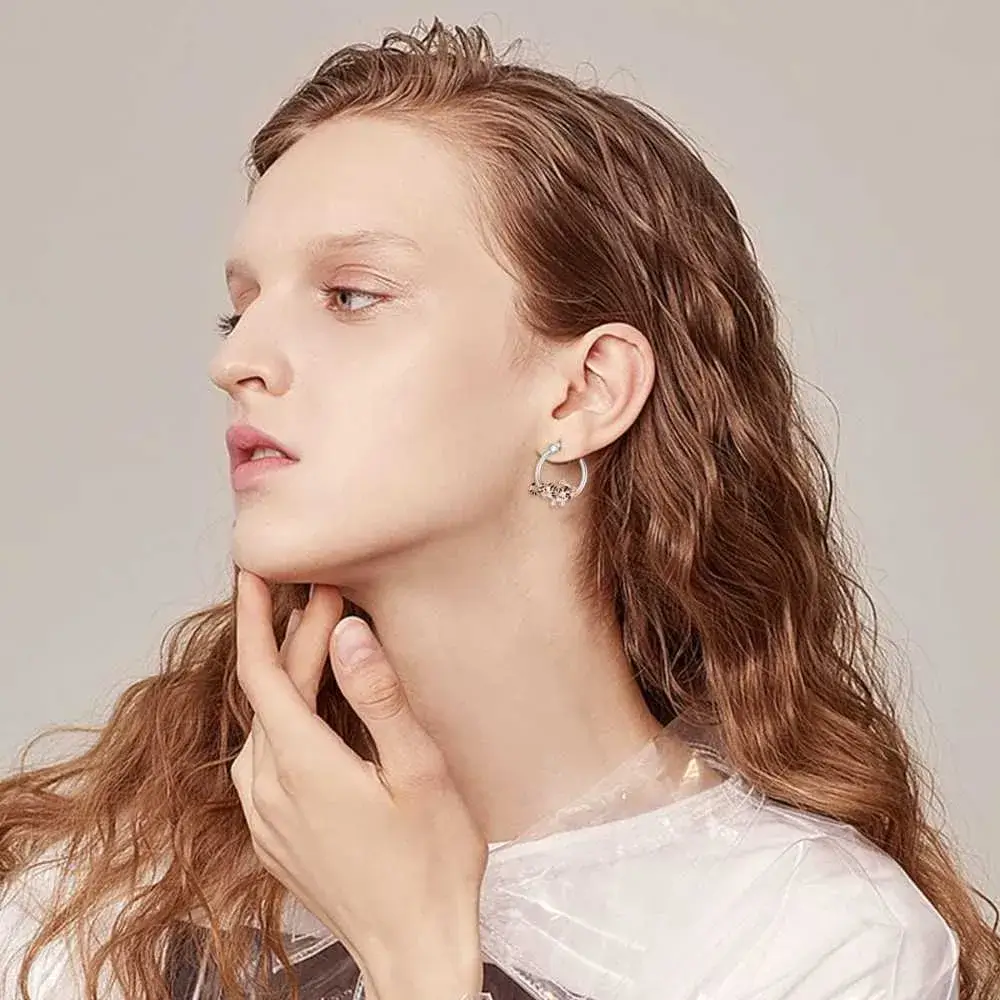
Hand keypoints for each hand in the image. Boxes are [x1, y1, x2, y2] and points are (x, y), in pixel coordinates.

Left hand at [229, 569, 486, 999]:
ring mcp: (267, 820)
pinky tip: (316, 716)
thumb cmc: (430, 866)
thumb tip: (348, 634)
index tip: (257, 572)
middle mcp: (270, 790)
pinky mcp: (276, 840)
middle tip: (330, 599)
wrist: (414, 953)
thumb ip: (379, 697)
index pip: (260, 672)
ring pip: (265, 728)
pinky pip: (267, 763)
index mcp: (302, 767)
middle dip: (294, 641)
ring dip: (289, 682)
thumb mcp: (419, 771)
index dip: (257, 617)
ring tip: (325, 648)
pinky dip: (287, 723)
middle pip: (268, 695)